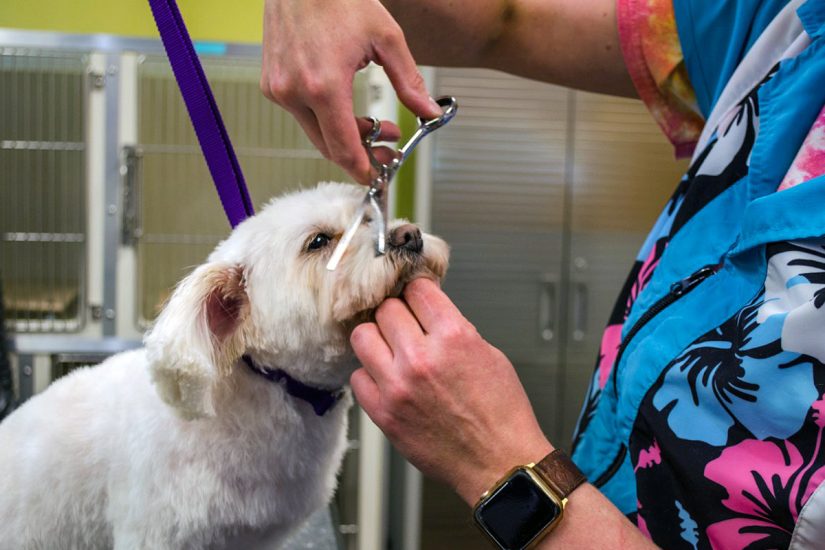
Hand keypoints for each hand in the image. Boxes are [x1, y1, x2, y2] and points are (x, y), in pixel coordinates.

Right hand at [261, 0, 442, 183]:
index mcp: (324, 86)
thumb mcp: (386, 38)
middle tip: (387, 147)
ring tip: (373, 123)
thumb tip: (429, 112)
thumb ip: (409, 82)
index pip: (344, 147)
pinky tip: (344, 104)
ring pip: (315, 132)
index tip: (377, 176)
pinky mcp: (272, 84)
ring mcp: (279, 89)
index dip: (363, 168)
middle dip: (361, 152)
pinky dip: (325, 118)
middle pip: (329, 146)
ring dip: (344, 135)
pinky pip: (301, 114)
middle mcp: (295, 92)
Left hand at [350, 278, 552, 503]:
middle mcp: (422, 358)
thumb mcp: (489, 354)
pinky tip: (386, 379)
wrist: (499, 463)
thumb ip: (453, 328)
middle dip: (398, 314)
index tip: (416, 298)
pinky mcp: (383, 413)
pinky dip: (369, 375)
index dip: (418, 291)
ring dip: (377, 339)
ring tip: (390, 349)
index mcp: (454, 338)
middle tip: (405, 326)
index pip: (417, 290)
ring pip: (362, 337)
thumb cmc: (500, 414)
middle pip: (386, 309)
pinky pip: (357, 378)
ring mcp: (398, 387)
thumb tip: (426, 311)